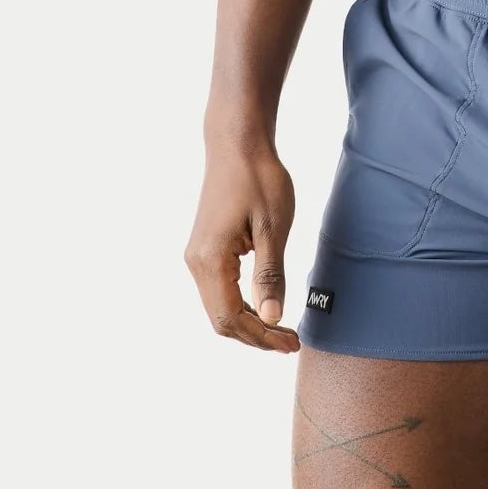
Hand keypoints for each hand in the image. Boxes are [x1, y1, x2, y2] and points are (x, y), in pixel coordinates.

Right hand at [184, 142, 300, 352]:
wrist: (237, 144)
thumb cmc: (259, 179)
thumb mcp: (273, 227)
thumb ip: (270, 275)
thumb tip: (273, 318)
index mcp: (210, 260)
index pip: (230, 318)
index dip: (260, 337)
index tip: (291, 344)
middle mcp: (196, 263)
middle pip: (221, 319)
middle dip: (256, 336)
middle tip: (291, 342)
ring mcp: (197, 256)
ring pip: (219, 307)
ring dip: (249, 323)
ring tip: (282, 330)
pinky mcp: (205, 249)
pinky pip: (219, 290)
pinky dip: (242, 305)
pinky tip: (265, 306)